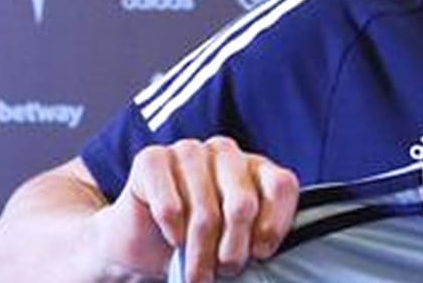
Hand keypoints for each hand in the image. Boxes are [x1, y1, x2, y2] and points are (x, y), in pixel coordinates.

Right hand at [90, 136, 299, 282]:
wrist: (142, 245)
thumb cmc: (198, 241)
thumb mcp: (238, 239)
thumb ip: (259, 234)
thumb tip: (266, 247)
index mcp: (255, 165)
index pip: (280, 186)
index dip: (273, 225)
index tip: (261, 254)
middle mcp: (225, 151)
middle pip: (243, 203)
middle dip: (234, 248)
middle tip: (226, 271)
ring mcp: (189, 150)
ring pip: (205, 211)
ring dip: (200, 252)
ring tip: (198, 273)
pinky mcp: (152, 159)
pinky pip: (170, 207)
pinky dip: (173, 233)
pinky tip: (173, 241)